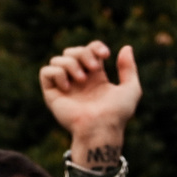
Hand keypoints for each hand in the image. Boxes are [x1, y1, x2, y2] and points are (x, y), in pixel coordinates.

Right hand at [39, 40, 139, 168]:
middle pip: (72, 51)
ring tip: (82, 80)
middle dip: (83, 53)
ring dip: (71, 63)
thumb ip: (129, 68)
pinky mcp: (52, 94)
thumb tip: (126, 47)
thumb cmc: (117, 114)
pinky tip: (68, 86)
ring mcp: (64, 87)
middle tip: (94, 69)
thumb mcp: (131, 89)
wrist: (101, 129)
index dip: (95, 47)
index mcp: (95, 77)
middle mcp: (78, 80)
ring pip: (57, 59)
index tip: (105, 55)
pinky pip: (46, 72)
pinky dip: (57, 73)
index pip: (89, 50)